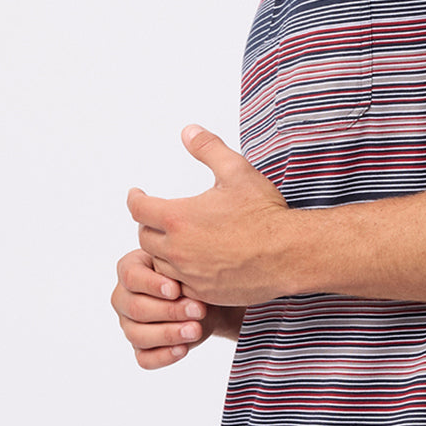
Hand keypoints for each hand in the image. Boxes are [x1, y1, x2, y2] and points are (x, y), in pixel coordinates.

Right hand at [111, 247, 242, 370]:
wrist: (208, 298)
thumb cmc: (191, 275)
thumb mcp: (185, 266)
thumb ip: (177, 268)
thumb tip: (178, 284)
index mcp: (129, 270)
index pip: (131, 277)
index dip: (152, 285)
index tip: (176, 290)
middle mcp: (123, 298)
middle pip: (136, 308)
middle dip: (169, 311)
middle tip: (198, 310)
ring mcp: (129, 325)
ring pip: (138, 335)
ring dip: (169, 334)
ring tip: (195, 330)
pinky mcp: (141, 348)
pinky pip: (145, 359)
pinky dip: (164, 356)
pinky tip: (183, 349)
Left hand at [127, 125, 291, 307]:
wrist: (289, 254)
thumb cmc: (264, 213)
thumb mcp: (236, 171)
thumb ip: (208, 149)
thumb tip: (189, 131)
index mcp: (179, 218)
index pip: (139, 208)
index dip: (136, 199)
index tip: (137, 195)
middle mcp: (177, 249)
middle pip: (145, 237)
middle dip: (150, 225)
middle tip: (159, 218)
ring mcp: (189, 275)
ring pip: (159, 264)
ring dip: (163, 252)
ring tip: (176, 242)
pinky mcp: (203, 293)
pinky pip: (178, 286)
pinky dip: (180, 275)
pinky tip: (193, 265)